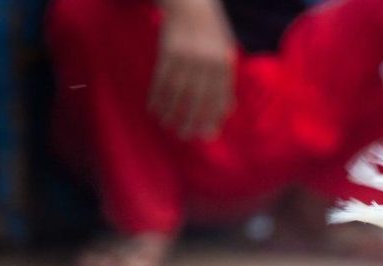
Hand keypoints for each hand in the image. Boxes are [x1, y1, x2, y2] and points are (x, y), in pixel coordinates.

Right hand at [149, 0, 235, 138]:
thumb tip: (228, 110)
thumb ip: (226, 81)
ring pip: (179, 92)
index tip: (206, 134)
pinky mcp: (169, 51)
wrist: (191, 2)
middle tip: (185, 136)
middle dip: (192, 120)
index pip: (219, 97)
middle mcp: (207, 62)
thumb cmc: (211, 29)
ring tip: (168, 126)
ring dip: (172, 112)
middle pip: (199, 98)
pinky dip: (158, 96)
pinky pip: (162, 79)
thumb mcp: (225, 51)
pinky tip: (154, 108)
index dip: (212, 118)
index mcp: (223, 62)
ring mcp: (187, 56)